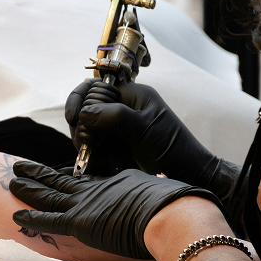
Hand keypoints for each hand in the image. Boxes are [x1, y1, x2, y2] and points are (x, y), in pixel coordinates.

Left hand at [9, 161, 223, 258]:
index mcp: (116, 182)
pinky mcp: (80, 221)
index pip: (88, 179)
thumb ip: (154, 193)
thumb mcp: (161, 191)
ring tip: (13, 179)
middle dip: (41, 173)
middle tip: (23, 166)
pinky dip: (32, 218)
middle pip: (63, 180)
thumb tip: (167, 191)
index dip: (71, 177)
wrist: (170, 212)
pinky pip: (49, 220)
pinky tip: (16, 214)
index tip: (59, 175)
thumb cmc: (173, 203)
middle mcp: (98, 189)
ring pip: (50, 194)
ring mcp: (87, 204)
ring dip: (30, 187)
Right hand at [65, 79, 221, 187]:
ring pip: (87, 130)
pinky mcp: (115, 147)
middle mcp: (121, 109)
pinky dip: (93, 156)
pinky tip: (102, 166)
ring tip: (100, 160)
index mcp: (131, 96)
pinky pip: (95, 147)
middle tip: (88, 145)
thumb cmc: (171, 147)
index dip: (80, 99)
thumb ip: (115, 117)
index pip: (94, 88)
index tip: (74, 118)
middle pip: (86, 110)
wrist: (186, 173)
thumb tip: (84, 114)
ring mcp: (117, 129)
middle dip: (82, 127)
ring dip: (87, 144)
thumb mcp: (144, 128)